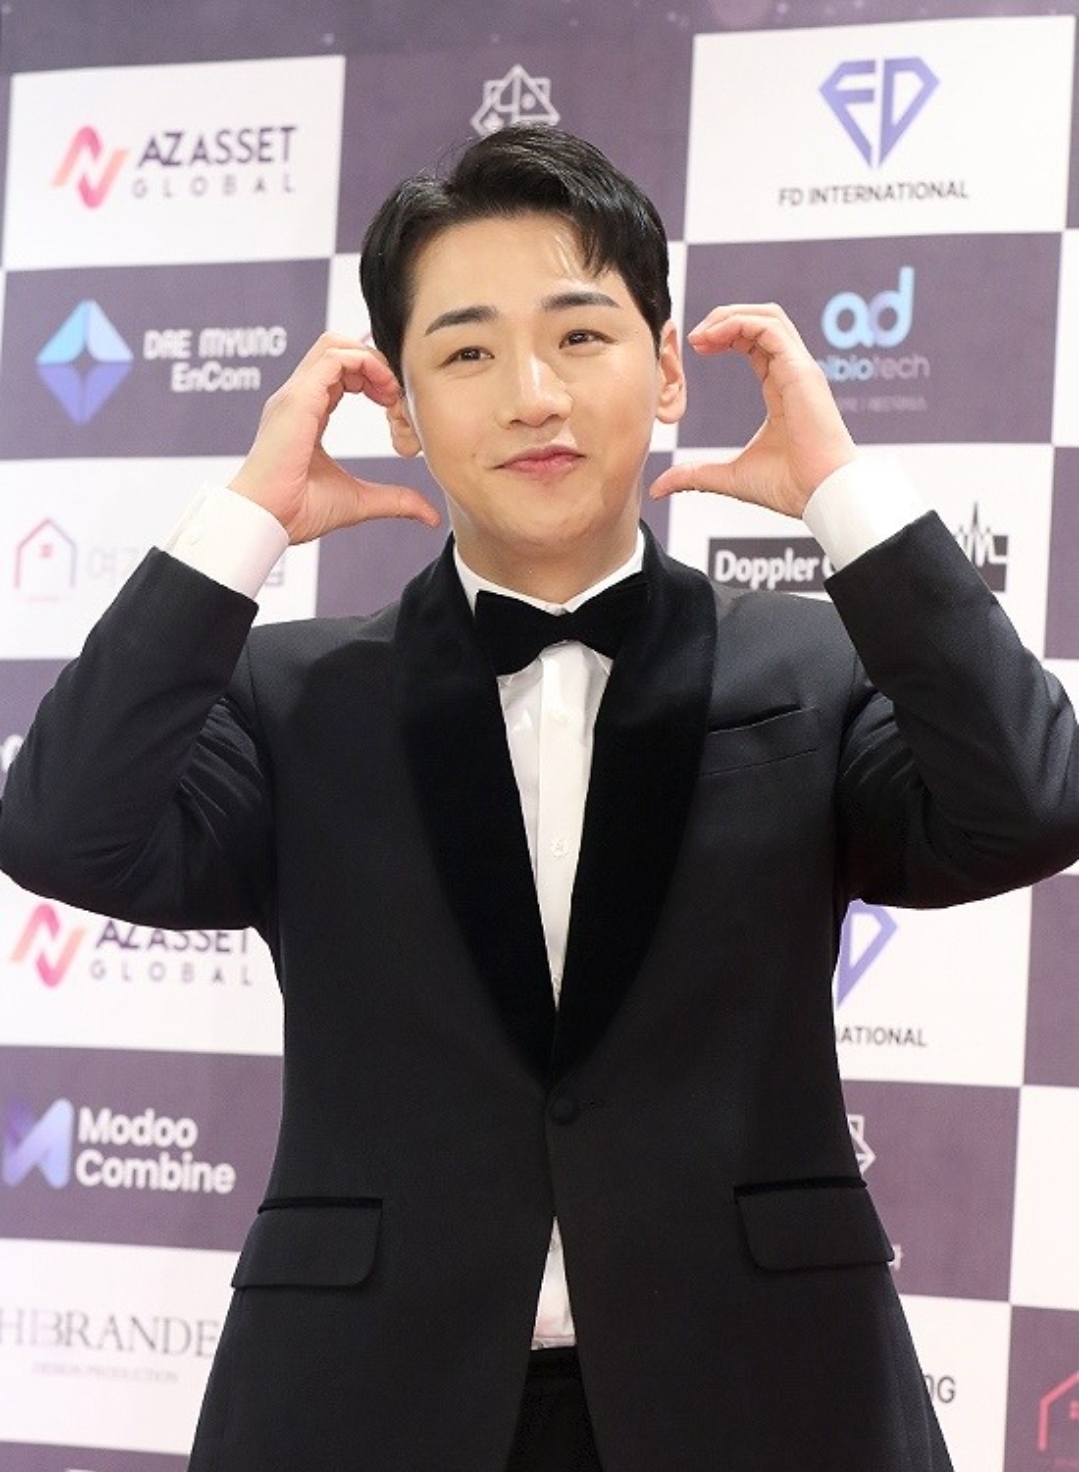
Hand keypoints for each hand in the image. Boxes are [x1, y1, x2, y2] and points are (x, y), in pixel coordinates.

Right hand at [229, 334, 441, 544]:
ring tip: (391, 392)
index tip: (394, 405)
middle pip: (337, 349)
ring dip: (371, 360)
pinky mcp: (298, 398)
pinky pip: (333, 357)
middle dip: (374, 363)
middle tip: (396, 394)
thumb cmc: (299, 511)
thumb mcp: (360, 501)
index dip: (373, 379)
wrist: (269, 520)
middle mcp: (299, 397)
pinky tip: (383, 392)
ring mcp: (296, 394)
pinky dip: (365, 364)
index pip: (340, 373)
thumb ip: (395, 500)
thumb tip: (430, 515)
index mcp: (307, 413)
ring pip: (335, 344)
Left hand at [649, 304, 855, 518]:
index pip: (755, 342)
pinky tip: (714, 339)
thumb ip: (694, 475)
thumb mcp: (728, 477)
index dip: (723, 336)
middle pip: (761, 320)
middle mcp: (792, 372)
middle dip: (723, 319)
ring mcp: (799, 369)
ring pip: (768, 316)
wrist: (819, 495)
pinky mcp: (801, 370)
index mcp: (780, 389)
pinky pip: (770, 327)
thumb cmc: (788, 486)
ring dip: (730, 316)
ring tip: (700, 335)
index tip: (695, 349)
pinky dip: (740, 324)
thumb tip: (659, 487)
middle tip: (692, 339)